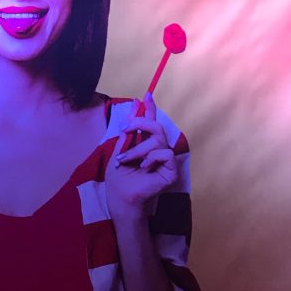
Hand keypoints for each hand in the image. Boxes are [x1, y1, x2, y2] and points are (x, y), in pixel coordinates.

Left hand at [105, 93, 177, 216]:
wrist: (121, 196)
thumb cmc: (119, 175)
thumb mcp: (121, 146)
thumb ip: (129, 128)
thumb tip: (136, 104)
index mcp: (146, 143)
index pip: (151, 122)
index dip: (150, 108)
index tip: (146, 95)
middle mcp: (158, 149)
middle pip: (156, 126)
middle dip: (140, 123)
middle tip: (126, 129)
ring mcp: (165, 160)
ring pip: (158, 140)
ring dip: (138, 148)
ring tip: (126, 160)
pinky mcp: (171, 171)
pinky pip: (167, 153)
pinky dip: (152, 157)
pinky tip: (144, 167)